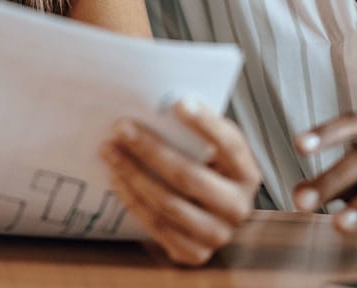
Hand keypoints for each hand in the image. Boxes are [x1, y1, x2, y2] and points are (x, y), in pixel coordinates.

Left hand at [100, 99, 260, 265]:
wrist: (214, 213)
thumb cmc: (208, 169)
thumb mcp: (213, 147)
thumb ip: (199, 129)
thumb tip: (168, 103)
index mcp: (247, 174)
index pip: (229, 144)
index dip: (204, 124)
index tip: (177, 103)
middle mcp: (237, 208)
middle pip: (188, 176)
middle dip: (150, 149)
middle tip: (121, 127)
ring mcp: (216, 235)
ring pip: (167, 204)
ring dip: (132, 174)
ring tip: (109, 150)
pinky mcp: (193, 254)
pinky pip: (157, 226)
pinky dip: (132, 200)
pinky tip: (116, 177)